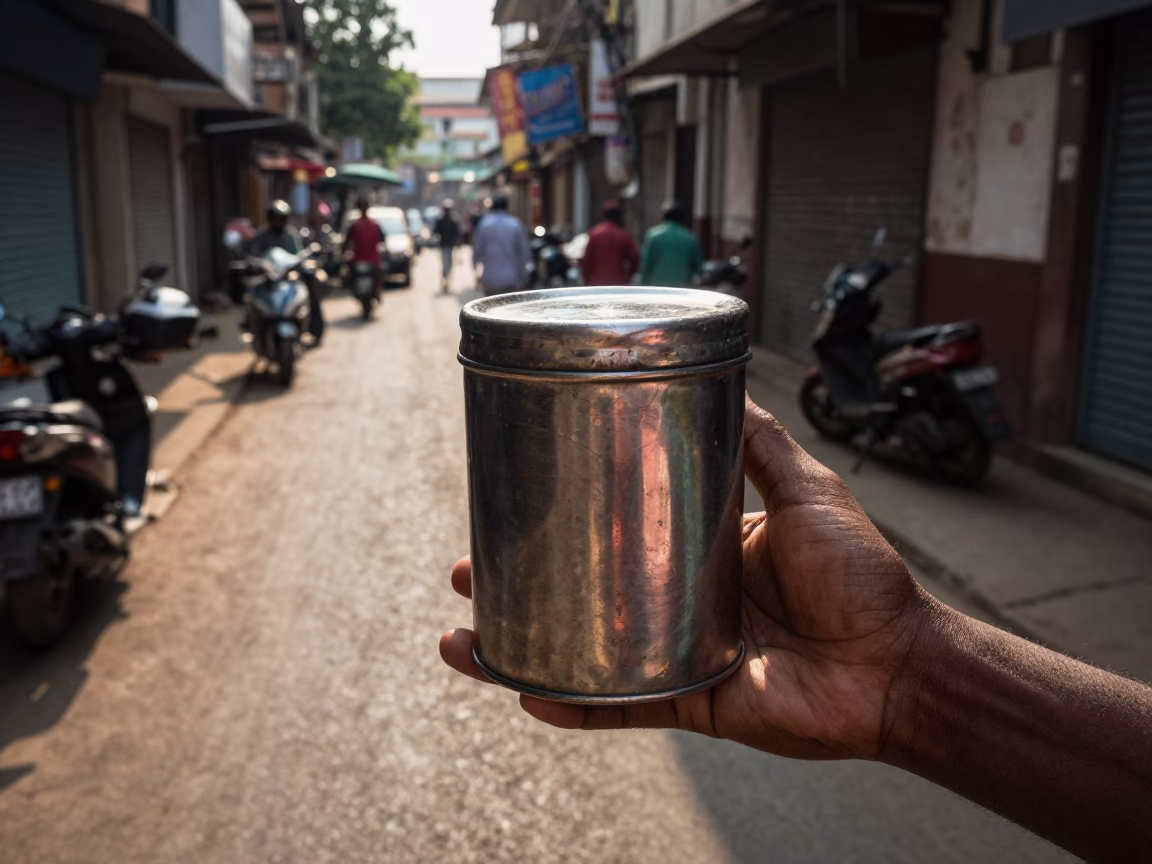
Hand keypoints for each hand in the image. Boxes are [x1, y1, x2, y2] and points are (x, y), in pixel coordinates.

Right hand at [440, 396, 935, 760]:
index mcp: (702, 551)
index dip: (566, 521)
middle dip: (520, 584)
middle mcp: (680, 602)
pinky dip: (573, 707)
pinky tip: (526, 692)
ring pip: (585, 654)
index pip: (618, 532)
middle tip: (466, 567)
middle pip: (584, 593)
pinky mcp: (691, 701)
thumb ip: (765, 444)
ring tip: (466, 639)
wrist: (901, 662)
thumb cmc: (865, 577)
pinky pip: (621, 708)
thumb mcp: (807, 490)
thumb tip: (729, 381)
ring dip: (521, 649)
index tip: (517, 501)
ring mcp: (679, 655)